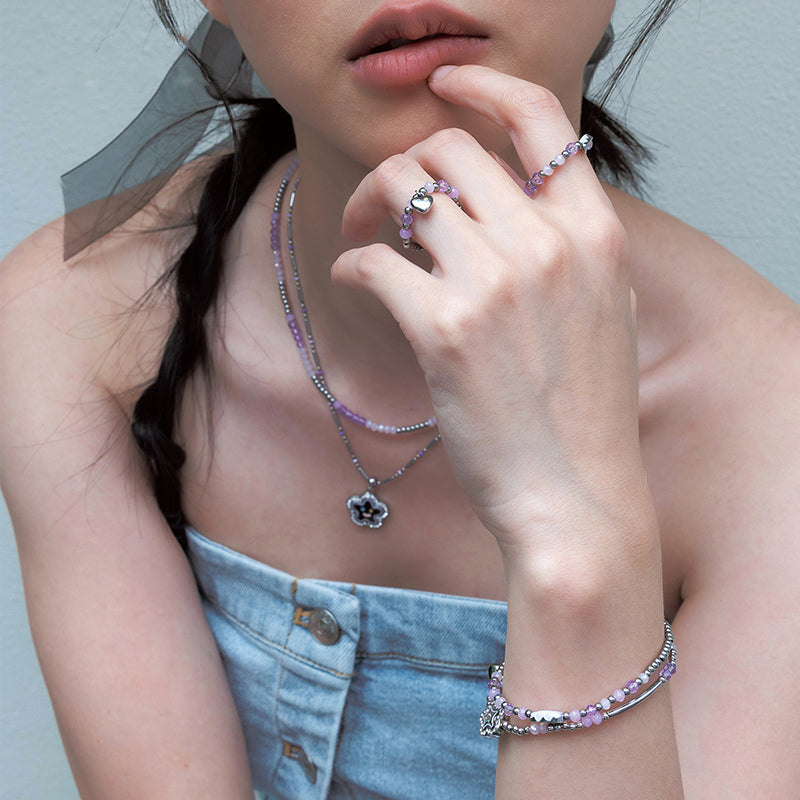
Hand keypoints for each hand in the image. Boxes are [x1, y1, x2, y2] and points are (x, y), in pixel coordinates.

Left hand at [333, 65, 650, 564]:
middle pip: (449, 151)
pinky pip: (372, 263)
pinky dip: (351, 266)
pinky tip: (355, 283)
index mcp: (594, 233)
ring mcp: (495, 284)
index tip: (446, 85)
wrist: (576, 499)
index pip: (540, 118)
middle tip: (380, 204)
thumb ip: (566, 248)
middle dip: (402, 166)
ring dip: (367, 209)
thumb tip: (503, 205)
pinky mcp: (443, 330)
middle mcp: (547, 245)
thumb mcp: (602, 313)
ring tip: (363, 243)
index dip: (485, 86)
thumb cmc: (583, 415)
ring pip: (405, 194)